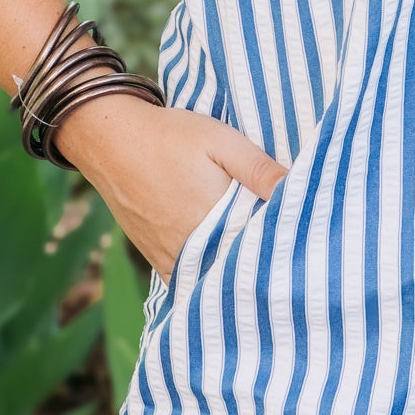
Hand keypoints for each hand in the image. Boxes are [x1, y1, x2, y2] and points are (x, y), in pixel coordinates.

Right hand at [55, 93, 290, 282]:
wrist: (110, 140)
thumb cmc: (169, 136)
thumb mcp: (221, 140)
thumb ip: (258, 168)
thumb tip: (297, 189)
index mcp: (212, 222)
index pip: (260, 250)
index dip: (283, 246)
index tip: (303, 240)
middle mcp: (190, 250)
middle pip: (237, 269)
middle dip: (262, 263)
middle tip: (289, 253)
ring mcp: (170, 259)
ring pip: (213, 277)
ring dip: (234, 270)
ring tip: (260, 257)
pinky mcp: (157, 259)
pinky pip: (190, 279)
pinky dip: (208, 274)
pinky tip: (225, 261)